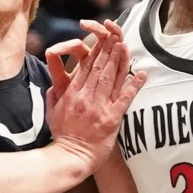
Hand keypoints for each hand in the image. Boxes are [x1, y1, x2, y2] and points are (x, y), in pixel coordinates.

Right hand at [44, 19, 146, 171]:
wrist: (70, 157)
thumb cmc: (62, 136)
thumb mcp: (51, 111)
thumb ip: (54, 93)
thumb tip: (55, 81)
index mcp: (71, 93)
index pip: (85, 67)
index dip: (95, 51)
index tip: (103, 40)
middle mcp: (85, 97)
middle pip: (99, 68)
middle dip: (108, 50)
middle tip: (116, 36)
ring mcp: (99, 107)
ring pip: (110, 78)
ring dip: (118, 61)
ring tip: (125, 46)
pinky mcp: (111, 119)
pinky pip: (125, 99)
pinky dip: (133, 85)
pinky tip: (141, 75)